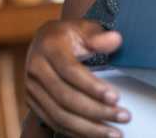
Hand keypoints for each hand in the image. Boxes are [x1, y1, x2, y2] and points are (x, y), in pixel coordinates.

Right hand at [24, 19, 129, 137]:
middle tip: (123, 117)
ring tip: (114, 133)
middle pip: (66, 98)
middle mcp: (35, 69)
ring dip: (89, 128)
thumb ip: (100, 35)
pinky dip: (76, 132)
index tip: (116, 98)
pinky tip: (96, 135)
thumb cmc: (70, 35)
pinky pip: (54, 122)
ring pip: (59, 115)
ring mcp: (31, 88)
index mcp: (48, 47)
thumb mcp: (85, 28)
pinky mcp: (33, 103)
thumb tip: (115, 40)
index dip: (93, 87)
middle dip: (97, 111)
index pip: (70, 71)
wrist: (44, 41)